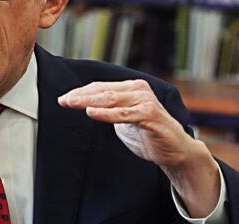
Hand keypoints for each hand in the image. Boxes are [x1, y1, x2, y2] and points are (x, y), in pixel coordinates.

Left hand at [58, 79, 220, 217]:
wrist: (175, 151)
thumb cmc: (149, 136)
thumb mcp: (125, 120)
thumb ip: (111, 111)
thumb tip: (86, 106)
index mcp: (132, 88)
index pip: (101, 87)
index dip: (81, 92)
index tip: (64, 98)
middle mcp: (139, 90)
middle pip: (103, 91)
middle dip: (81, 95)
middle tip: (62, 100)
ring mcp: (145, 101)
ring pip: (111, 99)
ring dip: (88, 101)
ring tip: (71, 103)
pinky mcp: (150, 115)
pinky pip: (123, 114)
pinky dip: (106, 113)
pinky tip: (91, 113)